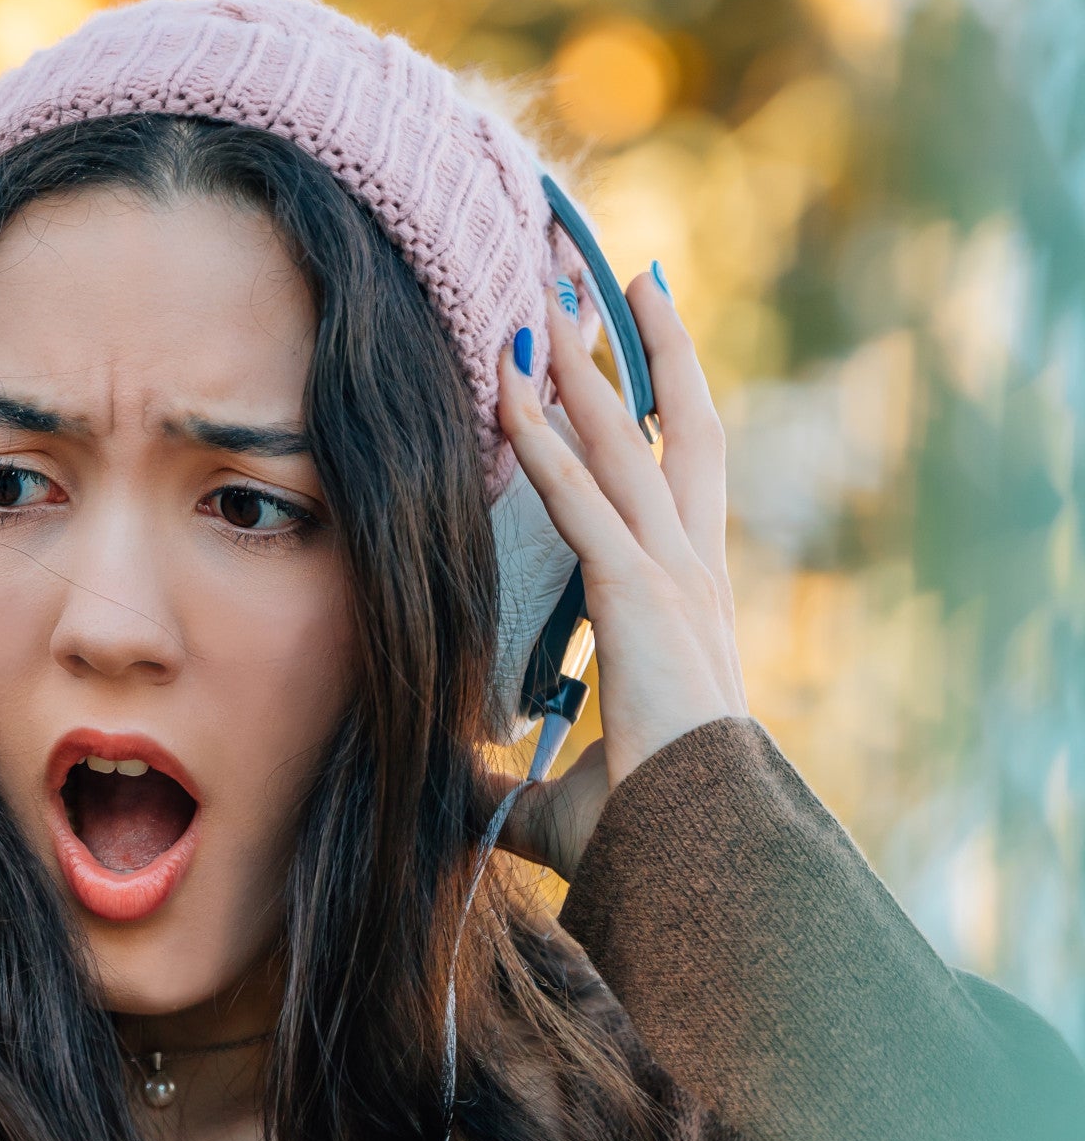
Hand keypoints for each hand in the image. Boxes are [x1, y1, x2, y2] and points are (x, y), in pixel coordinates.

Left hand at [490, 270, 747, 879]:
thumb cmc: (643, 837)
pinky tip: (507, 383)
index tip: (628, 344)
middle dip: (635, 346)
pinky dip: (542, 437)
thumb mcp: (552, 794)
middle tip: (600, 275)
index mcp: (686, 604)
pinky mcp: (641, 595)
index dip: (656, 403)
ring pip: (631, 438)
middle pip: (671, 427)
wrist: (695, 865)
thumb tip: (445, 783)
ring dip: (587, 361)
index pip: (676, 475)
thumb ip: (499, 776)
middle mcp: (692, 572)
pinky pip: (581, 495)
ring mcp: (674, 577)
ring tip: (555, 286)